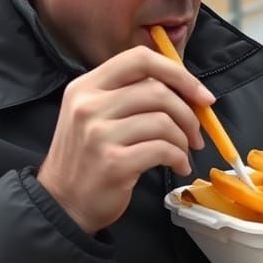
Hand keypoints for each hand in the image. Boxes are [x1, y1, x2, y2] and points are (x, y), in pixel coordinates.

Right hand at [37, 46, 213, 235]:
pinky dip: (179, 158)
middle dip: (188, 113)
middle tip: (195, 133)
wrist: (62, 203)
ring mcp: (99, 134)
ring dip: (183, 138)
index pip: (139, 59)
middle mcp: (89, 105)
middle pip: (157, 90)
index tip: (200, 94)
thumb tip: (185, 89)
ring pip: (163, 121)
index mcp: (86, 86)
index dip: (177, 73)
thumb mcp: (95, 115)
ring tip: (183, 152)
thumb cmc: (87, 158)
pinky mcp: (113, 163)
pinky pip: (162, 150)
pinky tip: (178, 166)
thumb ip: (129, 96)